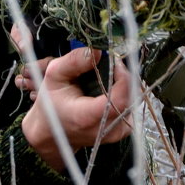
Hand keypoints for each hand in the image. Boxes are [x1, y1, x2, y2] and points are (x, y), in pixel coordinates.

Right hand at [17, 46, 135, 173]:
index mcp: (85, 117)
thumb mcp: (54, 76)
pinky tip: (109, 90)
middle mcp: (105, 129)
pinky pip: (132, 107)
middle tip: (110, 65)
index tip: (114, 61)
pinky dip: (124, 94)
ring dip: (124, 85)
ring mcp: (116, 133)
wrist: (51, 133)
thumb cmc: (51, 104)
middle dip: (123, 76)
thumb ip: (73, 62)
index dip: (122, 76)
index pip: (118, 99)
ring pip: (133, 101)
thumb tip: (99, 51)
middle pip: (130, 97)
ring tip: (107, 78)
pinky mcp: (122, 131)